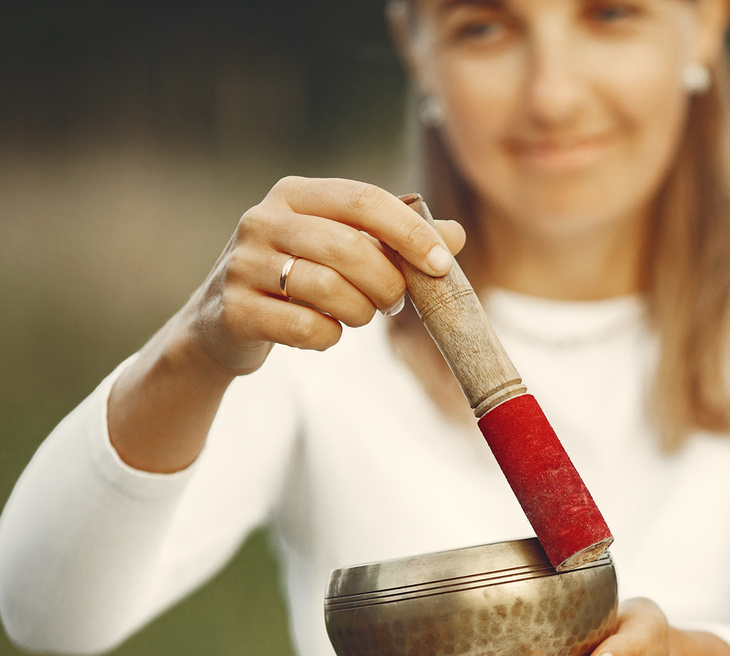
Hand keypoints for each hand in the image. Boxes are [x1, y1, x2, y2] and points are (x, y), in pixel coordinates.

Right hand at [184, 176, 465, 375]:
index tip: (441, 265)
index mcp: (294, 194)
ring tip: (358, 315)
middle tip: (394, 302)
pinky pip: (307, 328)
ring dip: (360, 312)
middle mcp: (262, 220)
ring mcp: (242, 264)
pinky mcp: (234, 310)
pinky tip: (323, 332)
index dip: (410, 232)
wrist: (223, 325)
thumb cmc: (299, 280)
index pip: (364, 199)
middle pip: (351, 247)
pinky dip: (329, 337)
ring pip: (330, 288)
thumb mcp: (345, 250)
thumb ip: (397, 241)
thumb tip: (456, 234)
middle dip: (388, 282)